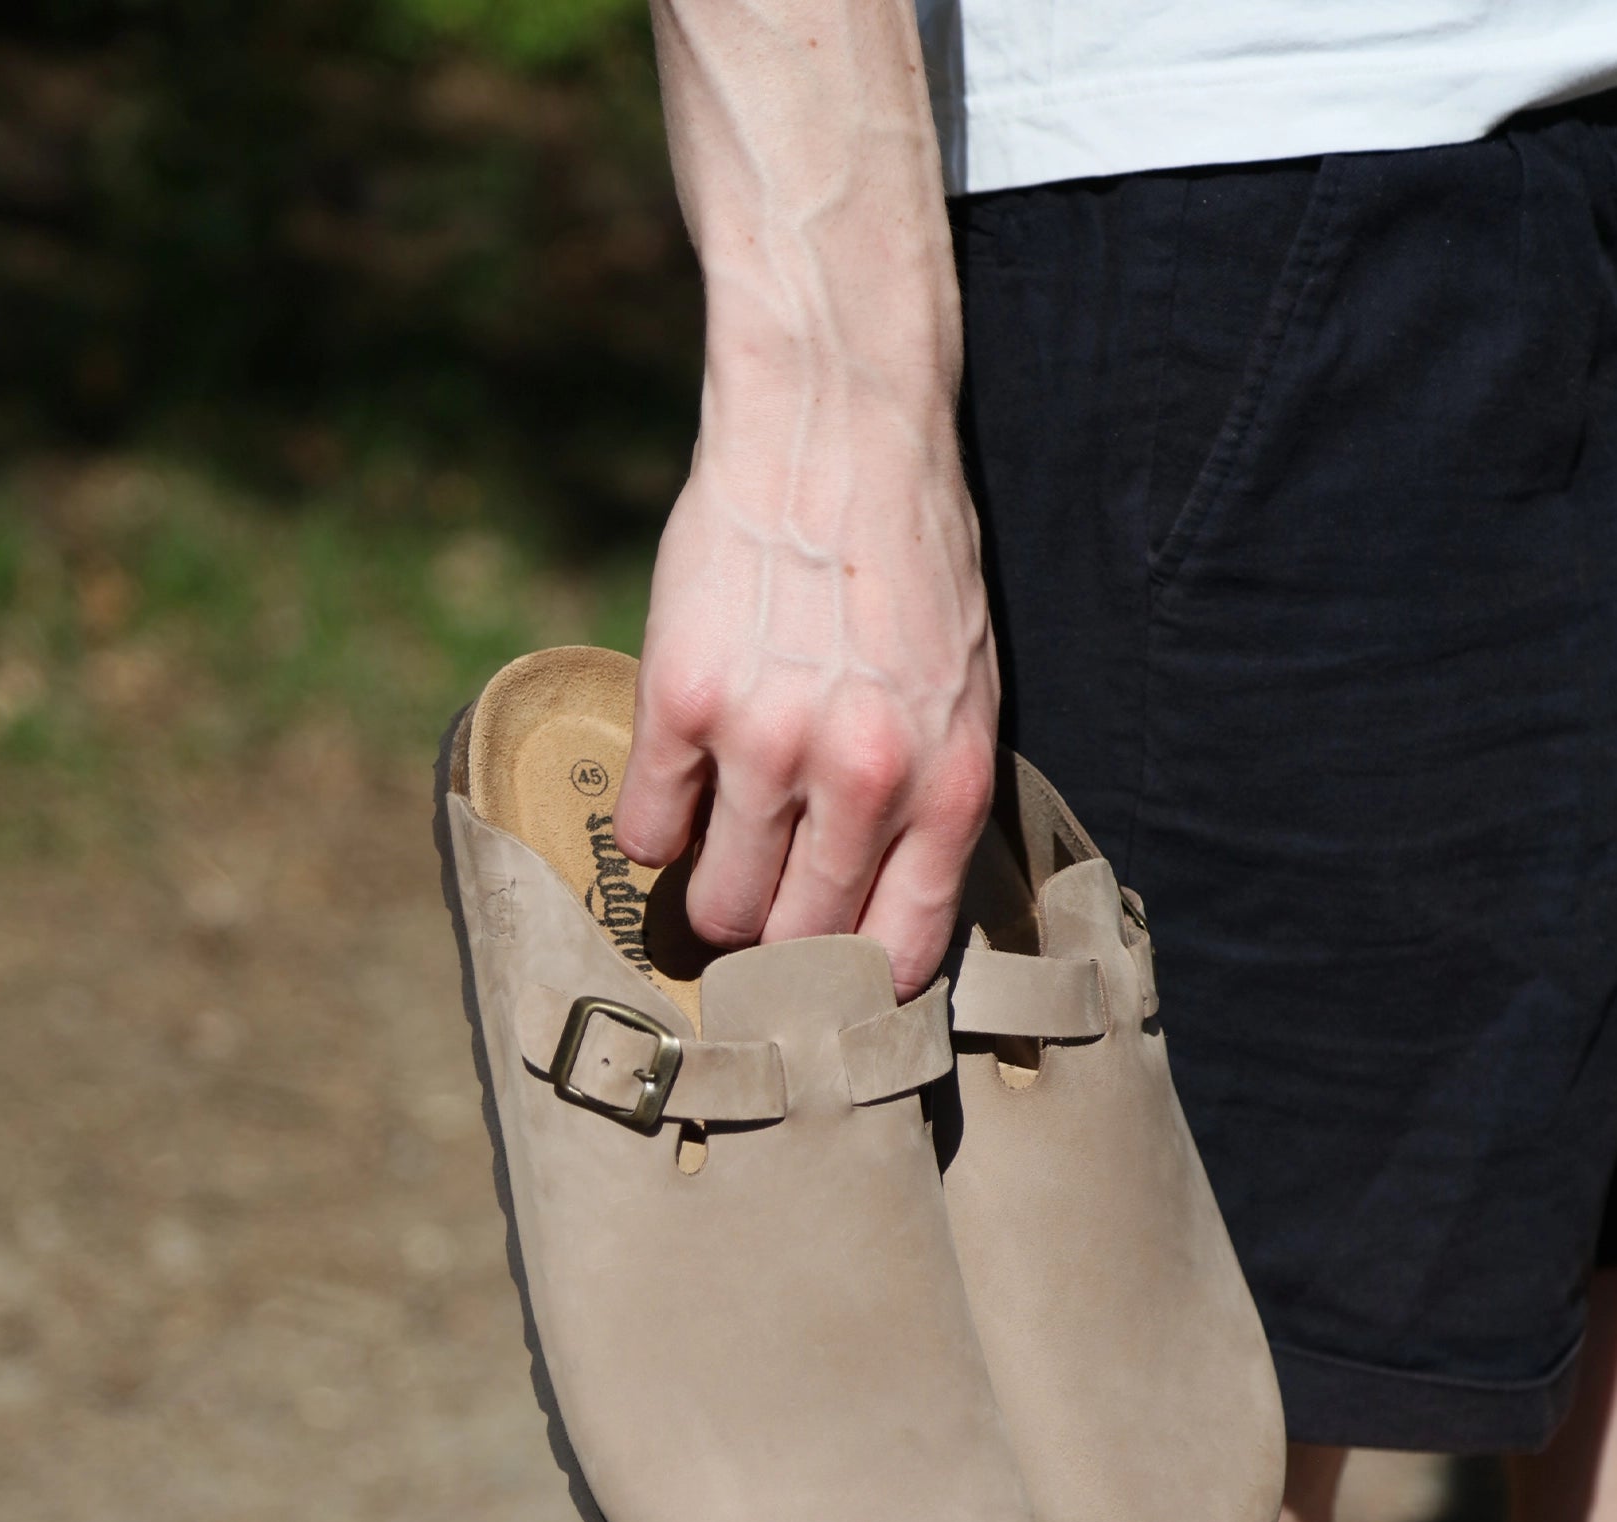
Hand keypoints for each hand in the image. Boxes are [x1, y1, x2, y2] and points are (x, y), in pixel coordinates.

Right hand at [613, 390, 997, 999]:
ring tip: (715, 864)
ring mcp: (767, 742)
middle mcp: (863, 780)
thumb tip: (885, 919)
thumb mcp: (967, 694)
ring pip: (715, 903)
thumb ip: (933, 805)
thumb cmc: (913, 567)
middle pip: (798, 943)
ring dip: (708, 901)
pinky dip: (654, 831)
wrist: (839, 432)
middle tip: (755, 928)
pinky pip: (650, 828)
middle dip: (774, 951)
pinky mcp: (682, 700)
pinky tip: (674, 795)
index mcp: (948, 786)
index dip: (856, 992)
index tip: (828, 993)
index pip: (899, 953)